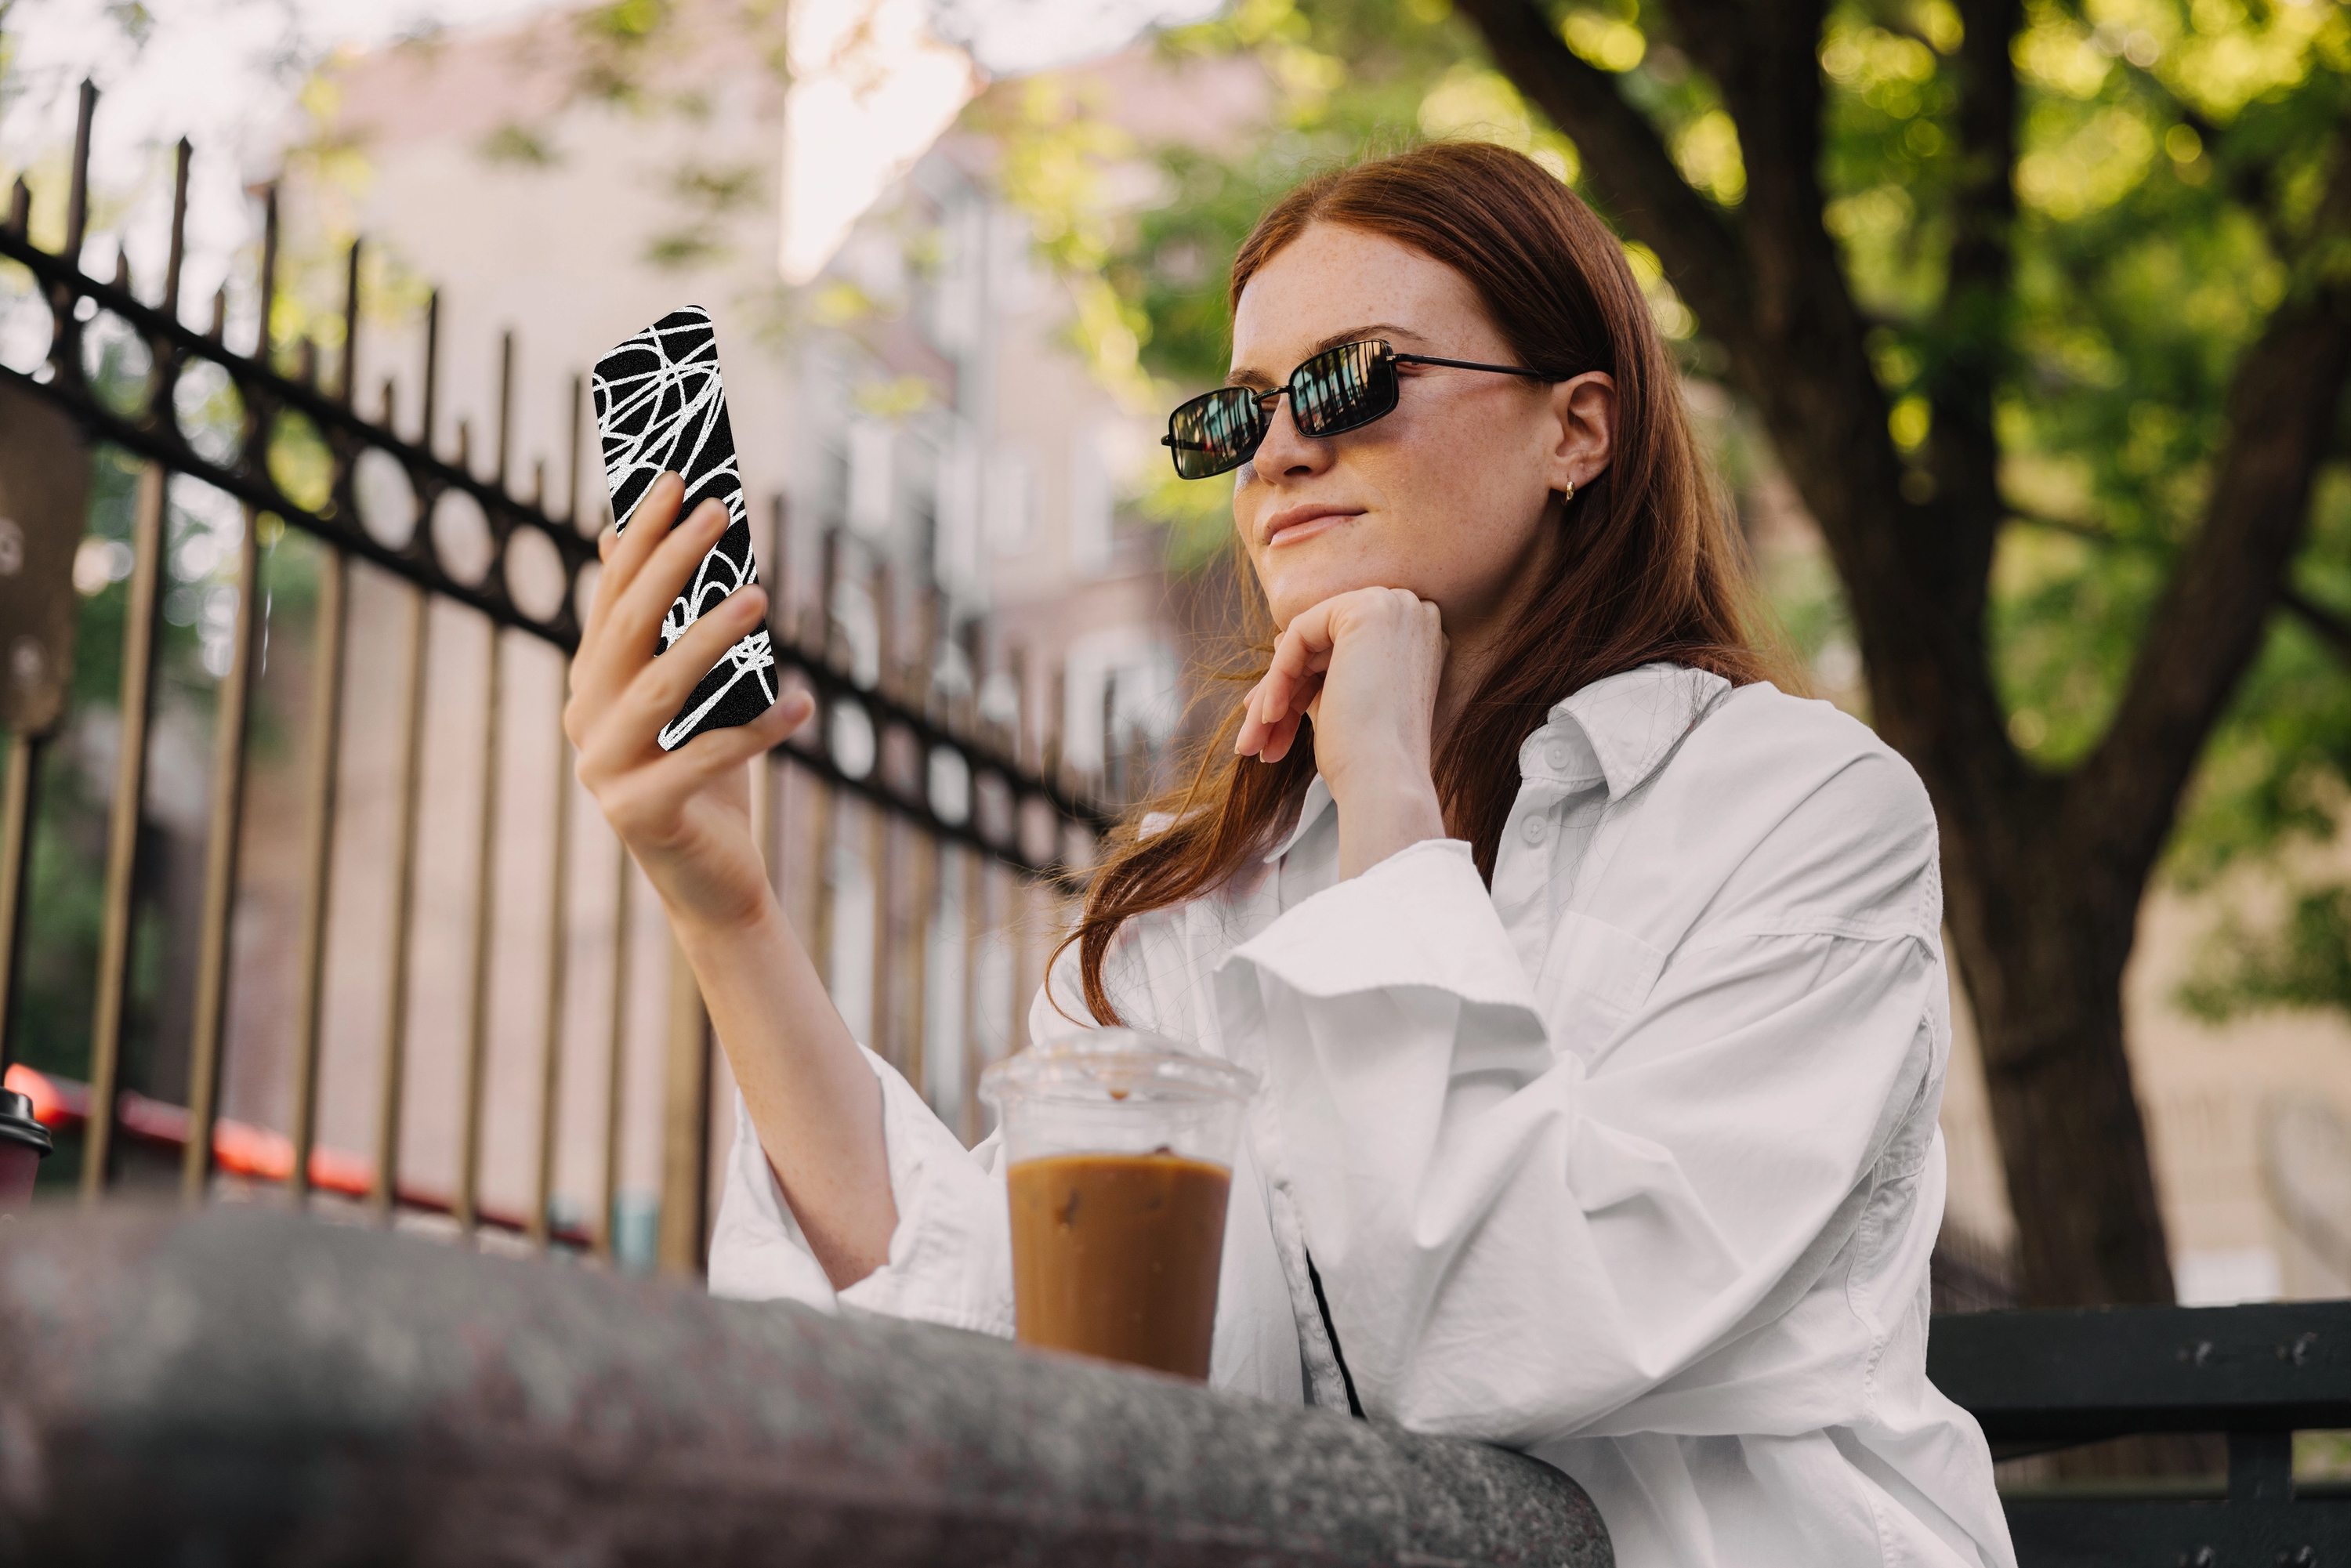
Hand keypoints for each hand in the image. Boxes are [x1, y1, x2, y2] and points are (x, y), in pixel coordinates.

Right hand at [566, 472, 814, 930]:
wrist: (714, 882)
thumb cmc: (711, 777)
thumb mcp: (697, 700)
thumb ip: (677, 635)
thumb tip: (667, 546)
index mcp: (591, 684)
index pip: (612, 596)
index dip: (640, 537)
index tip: (674, 480)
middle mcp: (584, 720)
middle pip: (629, 628)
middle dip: (673, 563)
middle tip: (719, 512)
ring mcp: (604, 770)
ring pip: (661, 687)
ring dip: (712, 637)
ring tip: (760, 596)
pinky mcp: (641, 812)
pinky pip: (706, 758)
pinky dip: (759, 729)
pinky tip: (804, 702)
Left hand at [1236, 586, 1448, 875]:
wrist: (1386, 782)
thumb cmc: (1366, 759)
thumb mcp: (1341, 703)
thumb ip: (1319, 669)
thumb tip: (1281, 640)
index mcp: (1417, 640)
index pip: (1340, 655)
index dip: (1300, 687)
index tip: (1270, 723)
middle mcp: (1413, 614)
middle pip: (1322, 649)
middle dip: (1281, 694)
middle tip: (1251, 742)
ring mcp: (1395, 606)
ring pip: (1307, 643)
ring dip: (1273, 694)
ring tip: (1250, 744)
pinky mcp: (1367, 609)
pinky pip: (1299, 634)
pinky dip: (1279, 677)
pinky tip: (1269, 716)